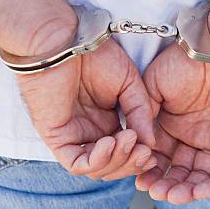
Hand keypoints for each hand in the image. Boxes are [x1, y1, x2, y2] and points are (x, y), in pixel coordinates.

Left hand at [17, 38, 156, 179]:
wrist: (66, 40)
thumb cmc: (96, 54)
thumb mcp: (130, 84)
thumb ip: (141, 114)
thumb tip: (151, 144)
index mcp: (108, 121)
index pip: (126, 153)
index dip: (140, 157)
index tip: (153, 151)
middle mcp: (91, 132)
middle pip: (113, 166)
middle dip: (131, 163)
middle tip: (145, 152)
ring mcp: (74, 135)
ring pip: (97, 168)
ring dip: (117, 161)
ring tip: (129, 140)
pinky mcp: (56, 136)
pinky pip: (76, 163)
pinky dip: (96, 160)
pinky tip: (110, 143)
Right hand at [136, 43, 209, 203]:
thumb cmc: (185, 61)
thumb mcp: (151, 86)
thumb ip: (142, 114)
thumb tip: (138, 144)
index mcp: (172, 124)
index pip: (159, 157)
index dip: (149, 170)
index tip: (138, 180)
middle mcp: (193, 135)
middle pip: (179, 170)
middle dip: (166, 184)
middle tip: (154, 191)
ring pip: (201, 175)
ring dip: (187, 190)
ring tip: (173, 196)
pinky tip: (198, 192)